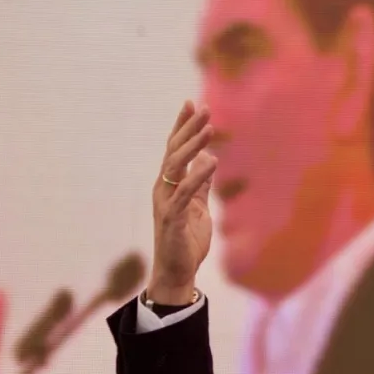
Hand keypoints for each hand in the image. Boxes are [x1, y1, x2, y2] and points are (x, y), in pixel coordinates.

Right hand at [147, 101, 217, 303]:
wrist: (178, 270)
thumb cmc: (186, 239)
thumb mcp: (198, 206)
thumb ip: (200, 184)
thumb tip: (207, 159)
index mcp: (169, 185)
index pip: (174, 149)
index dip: (182, 126)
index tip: (192, 103)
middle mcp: (163, 189)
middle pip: (173, 151)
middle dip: (188, 128)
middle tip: (203, 107)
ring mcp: (165, 203)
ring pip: (176, 167)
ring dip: (192, 146)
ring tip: (208, 128)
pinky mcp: (172, 218)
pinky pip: (184, 193)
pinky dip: (197, 176)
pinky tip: (210, 162)